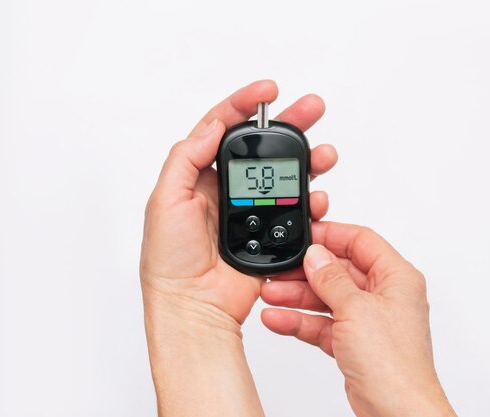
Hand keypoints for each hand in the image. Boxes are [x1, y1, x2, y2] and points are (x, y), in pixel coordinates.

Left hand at [140, 80, 336, 325]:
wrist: (193, 305)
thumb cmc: (170, 260)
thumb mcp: (165, 199)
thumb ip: (187, 157)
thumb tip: (215, 125)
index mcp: (200, 176)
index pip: (223, 129)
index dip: (245, 105)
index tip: (268, 91)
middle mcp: (228, 189)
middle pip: (263, 148)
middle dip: (289, 125)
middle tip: (313, 109)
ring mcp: (251, 212)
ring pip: (286, 177)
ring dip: (308, 162)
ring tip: (324, 155)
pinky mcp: (270, 235)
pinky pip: (296, 212)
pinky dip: (311, 202)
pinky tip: (318, 198)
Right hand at [261, 222, 455, 416]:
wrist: (396, 411)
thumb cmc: (394, 364)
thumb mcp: (356, 309)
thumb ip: (331, 279)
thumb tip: (316, 255)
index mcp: (396, 277)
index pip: (361, 241)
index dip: (331, 235)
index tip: (305, 234)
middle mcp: (384, 295)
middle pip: (339, 271)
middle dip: (306, 271)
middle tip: (279, 269)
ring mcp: (368, 320)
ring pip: (327, 298)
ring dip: (298, 296)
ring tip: (270, 293)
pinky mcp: (354, 342)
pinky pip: (322, 323)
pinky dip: (301, 321)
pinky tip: (278, 318)